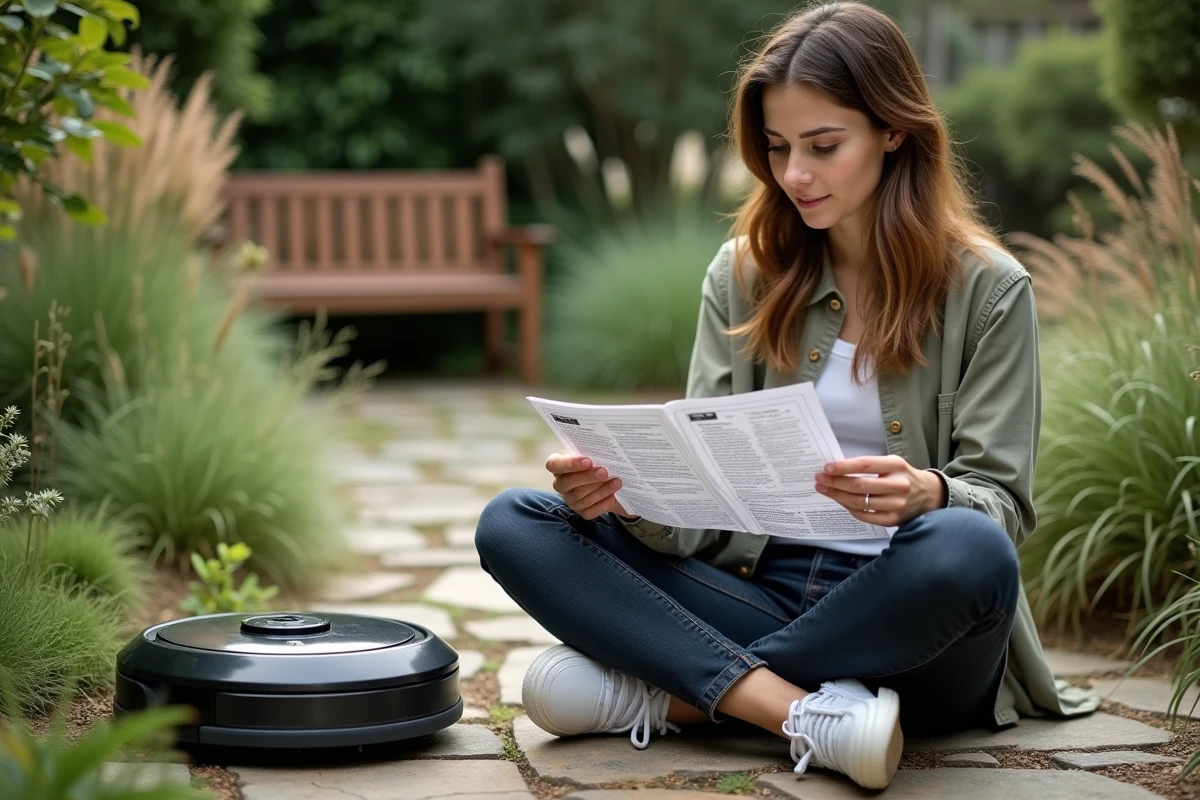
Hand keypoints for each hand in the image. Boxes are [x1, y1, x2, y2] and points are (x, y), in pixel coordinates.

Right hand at [545, 453, 632, 520]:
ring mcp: (570, 500)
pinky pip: (590, 511)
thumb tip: (601, 449)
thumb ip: (591, 451)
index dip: (569, 464)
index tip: (588, 461)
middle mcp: (560, 484)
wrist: (607, 478)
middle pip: (568, 483)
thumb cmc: (596, 460)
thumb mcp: (592, 452)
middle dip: (588, 477)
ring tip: (616, 482)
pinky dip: (602, 504)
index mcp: (558, 465)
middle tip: (605, 472)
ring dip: (601, 490)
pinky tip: (613, 496)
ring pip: (581, 498)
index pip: (554, 464)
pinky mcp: (581, 511)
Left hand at [813, 455, 945, 526]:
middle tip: (819, 479)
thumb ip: (869, 465)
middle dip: (834, 483)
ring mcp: (896, 505)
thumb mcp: (891, 464)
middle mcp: (898, 485)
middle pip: (859, 486)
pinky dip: (848, 508)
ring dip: (837, 496)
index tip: (826, 468)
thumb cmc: (903, 476)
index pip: (865, 465)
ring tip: (824, 489)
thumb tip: (837, 469)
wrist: (928, 495)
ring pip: (859, 502)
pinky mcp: (893, 520)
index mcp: (896, 466)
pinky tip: (839, 500)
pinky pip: (864, 515)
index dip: (843, 467)